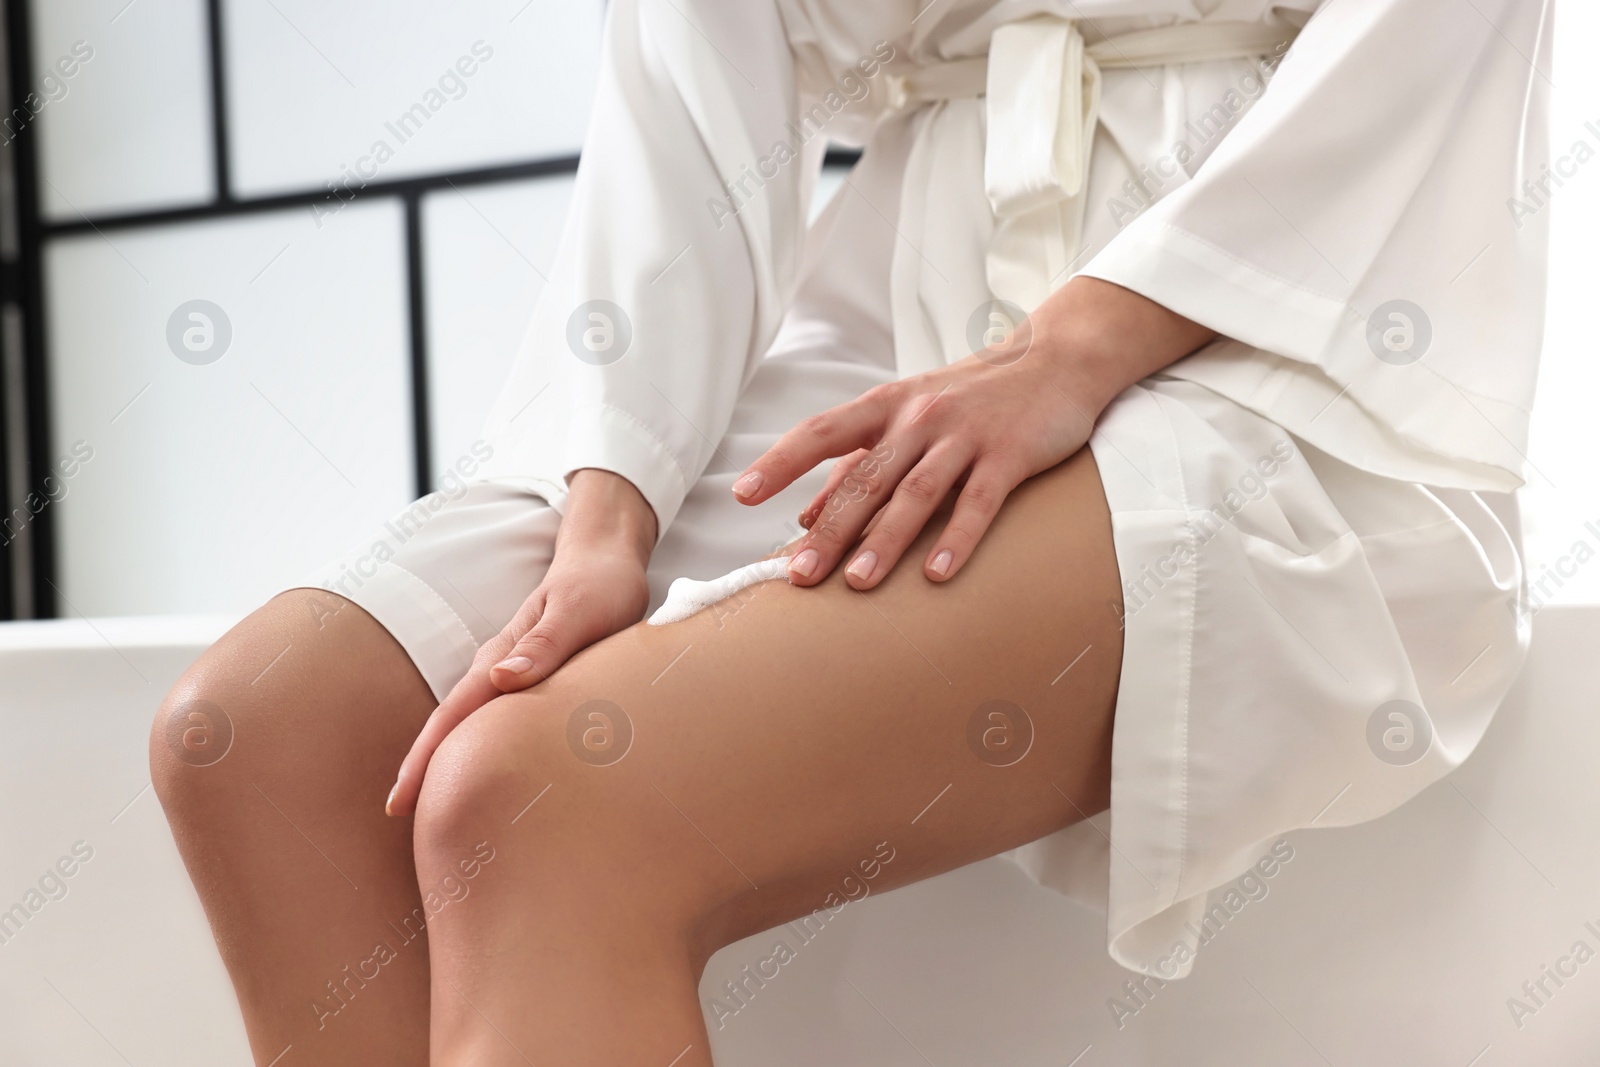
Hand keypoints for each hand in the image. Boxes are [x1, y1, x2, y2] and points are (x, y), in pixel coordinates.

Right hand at [386, 469, 655, 815]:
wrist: (607, 556)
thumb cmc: (600, 585)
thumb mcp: (579, 613)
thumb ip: (544, 645)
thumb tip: (499, 678)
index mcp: (502, 655)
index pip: (453, 715)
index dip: (425, 759)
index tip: (399, 800)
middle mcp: (497, 666)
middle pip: (450, 723)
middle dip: (423, 767)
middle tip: (399, 815)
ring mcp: (510, 671)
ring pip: (469, 721)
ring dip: (446, 757)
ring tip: (431, 802)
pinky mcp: (530, 674)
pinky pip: (494, 717)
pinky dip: (478, 743)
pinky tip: (481, 764)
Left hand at [731, 277, 1214, 588]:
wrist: (1056, 361)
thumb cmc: (971, 398)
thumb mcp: (909, 420)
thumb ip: (857, 466)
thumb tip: (803, 518)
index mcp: (887, 407)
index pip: (821, 433)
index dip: (781, 463)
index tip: (744, 495)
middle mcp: (919, 417)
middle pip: (866, 478)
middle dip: (830, 530)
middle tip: (800, 576)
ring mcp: (965, 435)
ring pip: (916, 493)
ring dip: (885, 540)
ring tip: (858, 583)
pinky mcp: (1009, 453)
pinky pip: (979, 501)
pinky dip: (957, 538)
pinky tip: (938, 574)